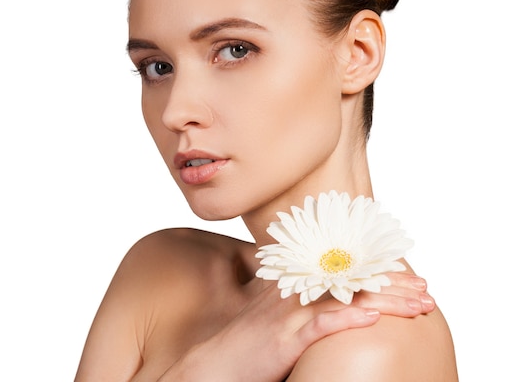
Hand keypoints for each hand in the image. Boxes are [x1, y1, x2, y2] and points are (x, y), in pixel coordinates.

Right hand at [158, 271, 432, 381]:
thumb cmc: (246, 348)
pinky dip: (347, 317)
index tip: (410, 277)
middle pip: (352, 280)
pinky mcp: (282, 335)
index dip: (378, 272)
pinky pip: (319, 322)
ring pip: (345, 296)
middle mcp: (294, 292)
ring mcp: (288, 312)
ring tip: (418, 303)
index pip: (343, 271)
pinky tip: (372, 316)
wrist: (212, 367)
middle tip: (426, 291)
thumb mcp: (277, 320)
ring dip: (385, 298)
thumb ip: (304, 308)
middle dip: (393, 285)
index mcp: (294, 286)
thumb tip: (336, 307)